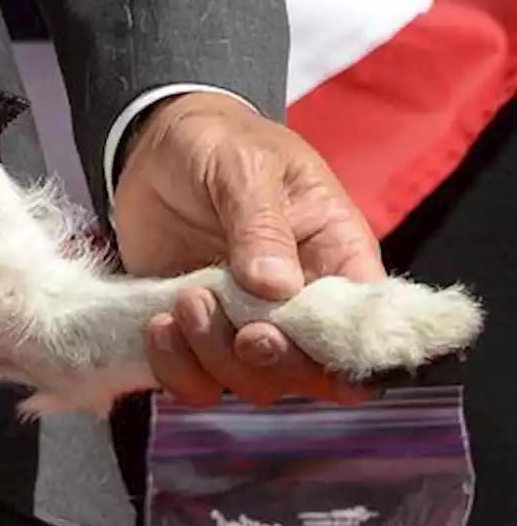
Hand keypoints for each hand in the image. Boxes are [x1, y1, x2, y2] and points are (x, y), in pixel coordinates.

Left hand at [114, 91, 384, 405]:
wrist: (159, 145)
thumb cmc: (222, 143)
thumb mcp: (246, 165)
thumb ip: (262, 224)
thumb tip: (277, 286)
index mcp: (338, 259)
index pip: (367, 329)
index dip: (347, 355)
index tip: (295, 341)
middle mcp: (300, 304)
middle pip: (308, 372)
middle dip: (270, 360)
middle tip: (232, 320)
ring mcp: (245, 323)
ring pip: (251, 383)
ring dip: (216, 358)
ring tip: (185, 301)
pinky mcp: (197, 333)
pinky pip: (196, 379)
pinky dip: (176, 367)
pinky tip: (158, 326)